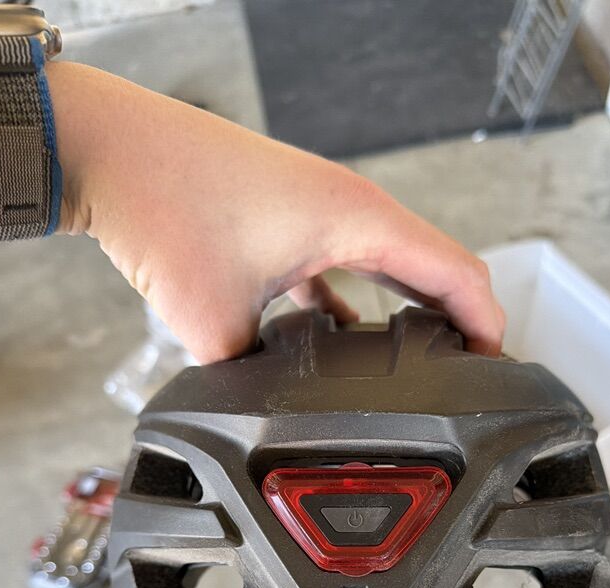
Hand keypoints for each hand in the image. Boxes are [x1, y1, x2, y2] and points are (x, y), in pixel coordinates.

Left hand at [0, 62, 504, 361]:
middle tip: (468, 379)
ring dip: (406, 312)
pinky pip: (340, 267)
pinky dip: (353, 304)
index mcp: (358, 220)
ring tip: (415, 370)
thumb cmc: (162, 204)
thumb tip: (262, 415)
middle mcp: (349, 209)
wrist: (107, 150)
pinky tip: (339, 347)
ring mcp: (318, 211)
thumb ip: (252, 381)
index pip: (456, 273)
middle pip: (432, 268)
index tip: (501, 371)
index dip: (488, 326)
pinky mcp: (287, 220)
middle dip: (458, 324)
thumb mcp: (213, 322)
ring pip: (387, 267)